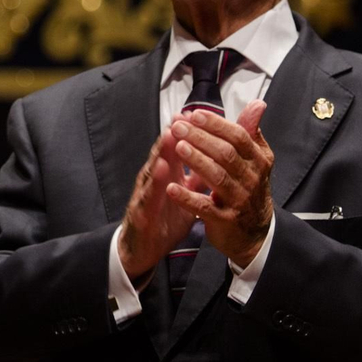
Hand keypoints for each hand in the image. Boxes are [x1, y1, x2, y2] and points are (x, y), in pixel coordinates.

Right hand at [118, 123, 199, 279]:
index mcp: (168, 174)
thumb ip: (200, 176)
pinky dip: (155, 182)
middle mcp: (155, 179)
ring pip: (154, 168)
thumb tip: (219, 158)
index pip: (177, 148)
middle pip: (163, 152)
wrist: (143, 248)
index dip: (188, 133)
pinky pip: (149, 196)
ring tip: (170, 135)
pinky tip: (161, 171)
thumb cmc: (165, 218)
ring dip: (161, 152)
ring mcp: (146, 194)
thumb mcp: (187, 195)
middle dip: (173, 134)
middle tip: (183, 115)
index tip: (199, 114)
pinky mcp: (142, 212)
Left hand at [165, 101, 274, 267]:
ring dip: (196, 161)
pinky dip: (188, 198)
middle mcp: (252, 179)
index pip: (238, 136)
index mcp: (259, 161)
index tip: (193, 114)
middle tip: (178, 126)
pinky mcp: (225, 220)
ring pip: (217, 177)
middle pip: (226, 154)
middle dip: (200, 138)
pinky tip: (171, 188)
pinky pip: (205, 207)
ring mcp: (239, 200)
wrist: (255, 233)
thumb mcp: (255, 160)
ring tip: (177, 147)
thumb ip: (250, 132)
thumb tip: (258, 104)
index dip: (215, 124)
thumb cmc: (249, 189)